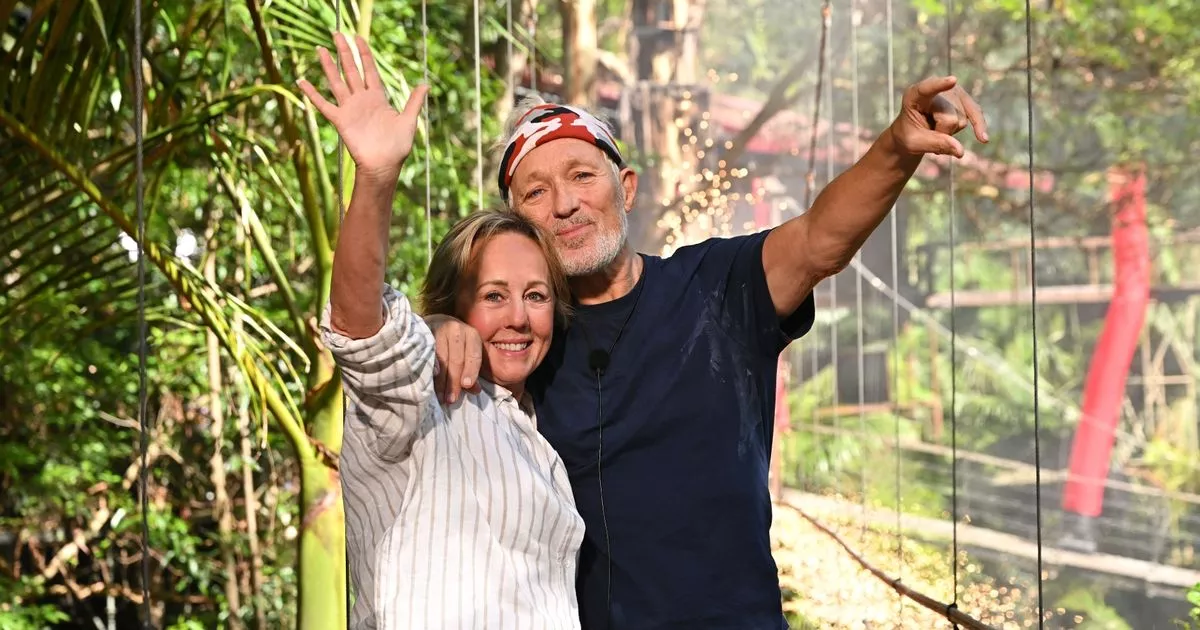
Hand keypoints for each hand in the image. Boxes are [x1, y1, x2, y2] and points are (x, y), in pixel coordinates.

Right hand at [297, 33, 428, 179]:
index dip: (364, 53)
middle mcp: (362, 100)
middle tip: (336, 33)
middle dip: (344, 52)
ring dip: (328, 66)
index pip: (369, 70)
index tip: (358, 37)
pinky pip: (323, 104)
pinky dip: (312, 94)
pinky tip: (301, 81)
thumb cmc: (397, 147)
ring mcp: (350, 109)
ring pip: (337, 82)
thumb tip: (426, 84)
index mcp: (378, 98)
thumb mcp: (408, 121)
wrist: (384, 165)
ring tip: (320, 49)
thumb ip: (414, 102)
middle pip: (351, 70)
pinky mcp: (340, 120)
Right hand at [426, 314, 482, 403]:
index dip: (471, 371)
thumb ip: (471, 372)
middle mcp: (458, 329)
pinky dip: (430, 364)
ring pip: (442, 357)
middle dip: (453, 382)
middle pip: (457, 359)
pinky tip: (430, 375)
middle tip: (450, 399)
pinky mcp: (425, 330)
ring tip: (440, 396)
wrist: (435, 322)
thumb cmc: (454, 344)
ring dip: (441, 379)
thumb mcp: (466, 354)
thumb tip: (475, 390)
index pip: (473, 356)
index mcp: (472, 335)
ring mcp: (440, 328)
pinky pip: (428, 351)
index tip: (466, 386)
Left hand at [888, 75, 987, 158]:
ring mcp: (952, 91)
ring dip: (951, 132)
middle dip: (942, 134)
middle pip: (950, 118)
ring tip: (936, 128)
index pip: (927, 89)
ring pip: (962, 120)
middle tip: (928, 133)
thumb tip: (960, 151)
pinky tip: (983, 139)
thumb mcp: (914, 143)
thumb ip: (936, 144)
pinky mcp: (964, 98)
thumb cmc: (909, 134)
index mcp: (914, 95)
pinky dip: (979, 127)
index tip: (953, 81)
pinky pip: (976, 114)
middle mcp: (935, 88)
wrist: (914, 130)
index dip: (939, 85)